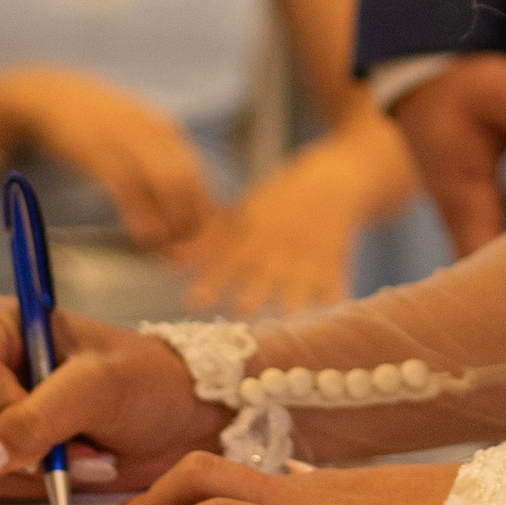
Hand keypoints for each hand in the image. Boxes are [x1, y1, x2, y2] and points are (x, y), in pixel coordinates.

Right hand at [0, 68, 216, 248]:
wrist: (50, 96)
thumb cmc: (96, 125)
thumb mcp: (134, 139)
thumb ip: (155, 167)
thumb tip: (176, 213)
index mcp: (166, 131)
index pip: (198, 174)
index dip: (202, 211)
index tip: (199, 243)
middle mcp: (153, 132)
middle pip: (187, 180)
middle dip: (191, 220)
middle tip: (185, 253)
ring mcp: (126, 137)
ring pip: (165, 180)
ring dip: (172, 219)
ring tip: (168, 249)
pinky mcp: (97, 148)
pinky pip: (127, 183)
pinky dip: (140, 212)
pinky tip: (144, 234)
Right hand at [0, 294, 218, 501]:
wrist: (184, 420)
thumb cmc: (149, 382)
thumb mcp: (97, 388)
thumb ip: (36, 418)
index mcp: (3, 327)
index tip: (48, 420)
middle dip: (29, 446)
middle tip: (84, 446)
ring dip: (42, 470)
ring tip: (92, 453)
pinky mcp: (10, 457)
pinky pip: (0, 487)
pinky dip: (44, 488)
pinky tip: (84, 468)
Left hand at [176, 170, 357, 316]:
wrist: (329, 183)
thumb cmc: (278, 202)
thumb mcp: (243, 213)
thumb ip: (210, 239)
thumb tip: (171, 257)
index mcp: (253, 236)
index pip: (227, 262)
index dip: (210, 283)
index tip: (192, 302)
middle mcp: (278, 251)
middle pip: (261, 278)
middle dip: (250, 297)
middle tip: (238, 314)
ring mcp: (307, 259)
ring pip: (297, 286)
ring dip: (289, 303)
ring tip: (283, 321)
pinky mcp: (334, 265)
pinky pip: (334, 286)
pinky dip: (333, 300)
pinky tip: (329, 316)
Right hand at [394, 56, 505, 254]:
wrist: (422, 82)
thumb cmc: (462, 86)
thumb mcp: (504, 92)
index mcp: (466, 200)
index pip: (490, 268)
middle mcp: (462, 221)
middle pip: (491, 280)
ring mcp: (466, 220)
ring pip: (492, 267)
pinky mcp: (476, 212)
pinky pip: (498, 247)